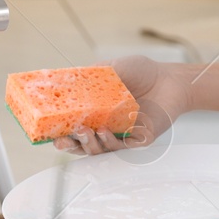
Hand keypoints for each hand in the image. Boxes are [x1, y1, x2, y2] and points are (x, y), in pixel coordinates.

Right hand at [52, 55, 190, 156]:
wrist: (170, 78)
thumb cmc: (142, 72)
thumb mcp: (112, 68)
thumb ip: (91, 75)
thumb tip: (66, 79)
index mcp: (95, 112)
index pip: (71, 127)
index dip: (58, 133)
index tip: (48, 133)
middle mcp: (105, 126)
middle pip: (81, 144)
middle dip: (69, 145)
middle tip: (62, 140)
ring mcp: (121, 135)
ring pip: (98, 150)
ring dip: (87, 144)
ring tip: (83, 132)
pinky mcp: (137, 141)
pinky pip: (120, 148)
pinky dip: (109, 142)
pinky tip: (103, 131)